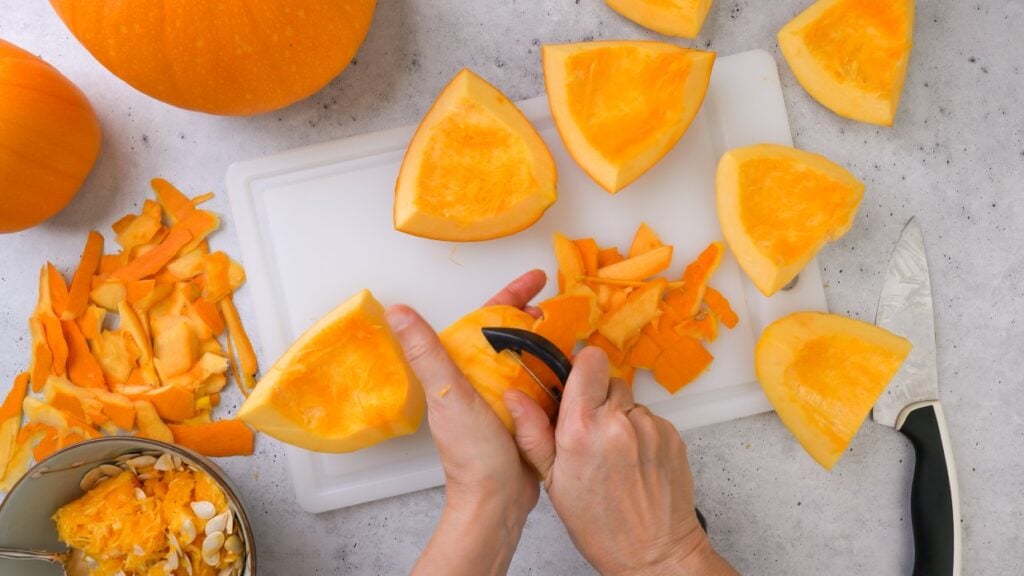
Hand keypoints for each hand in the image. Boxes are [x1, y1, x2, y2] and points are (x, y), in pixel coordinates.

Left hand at [388, 270, 546, 575]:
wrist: (497, 501)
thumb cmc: (471, 454)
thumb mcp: (448, 395)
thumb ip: (426, 352)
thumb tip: (397, 313)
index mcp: (461, 369)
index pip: (487, 319)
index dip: (511, 296)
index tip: (536, 279)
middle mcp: (482, 380)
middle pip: (513, 336)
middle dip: (537, 317)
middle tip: (561, 307)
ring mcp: (506, 398)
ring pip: (533, 358)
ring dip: (552, 343)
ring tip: (574, 332)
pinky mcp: (527, 416)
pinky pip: (547, 385)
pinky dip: (561, 373)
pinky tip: (577, 367)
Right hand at [506, 347, 738, 575]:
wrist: (655, 554)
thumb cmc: (602, 527)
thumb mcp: (554, 484)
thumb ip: (533, 434)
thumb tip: (514, 398)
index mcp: (582, 429)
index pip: (588, 360)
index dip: (580, 368)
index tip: (574, 384)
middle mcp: (619, 421)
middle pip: (608, 379)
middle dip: (597, 398)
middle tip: (590, 432)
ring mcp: (650, 427)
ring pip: (630, 401)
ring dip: (620, 418)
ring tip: (614, 455)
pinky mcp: (673, 435)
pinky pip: (650, 420)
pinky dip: (641, 434)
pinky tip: (634, 462)